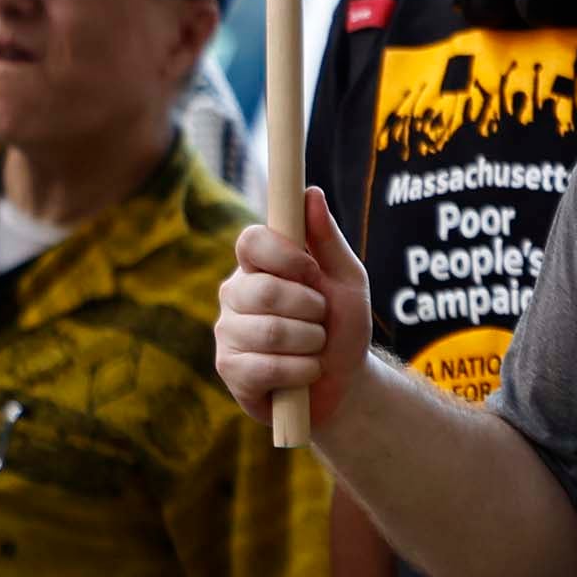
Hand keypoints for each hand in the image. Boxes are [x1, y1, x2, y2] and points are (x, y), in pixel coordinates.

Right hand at [216, 191, 371, 433]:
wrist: (346, 383)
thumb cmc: (343, 326)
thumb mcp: (348, 281)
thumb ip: (328, 240)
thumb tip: (309, 193)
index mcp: (259, 266)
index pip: (250, 240)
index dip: (283, 255)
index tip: (312, 271)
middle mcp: (235, 294)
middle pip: (262, 289)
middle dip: (310, 309)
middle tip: (320, 319)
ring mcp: (228, 332)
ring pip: (270, 331)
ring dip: (312, 343)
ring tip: (315, 347)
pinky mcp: (230, 370)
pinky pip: (267, 366)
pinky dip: (302, 371)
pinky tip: (306, 372)